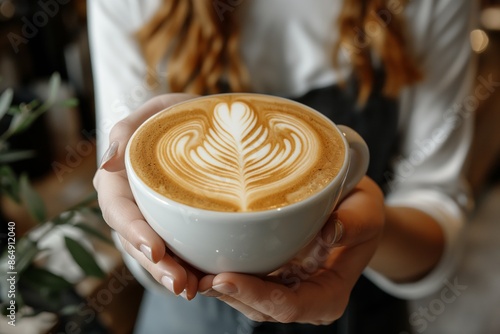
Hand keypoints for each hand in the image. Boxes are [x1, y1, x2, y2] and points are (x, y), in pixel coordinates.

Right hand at [94, 93, 200, 298]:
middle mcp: (133, 203)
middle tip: (180, 283)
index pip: (119, 209)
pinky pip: (177, 250)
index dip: (134, 231)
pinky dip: (188, 268)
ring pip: (155, 253)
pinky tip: (204, 282)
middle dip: (155, 265)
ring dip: (171, 274)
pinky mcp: (175, 225)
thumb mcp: (158, 111)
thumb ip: (129, 130)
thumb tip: (108, 162)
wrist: (208, 125)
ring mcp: (153, 217)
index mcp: (120, 178)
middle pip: (136, 241)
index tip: (154, 249)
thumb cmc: (179, 115)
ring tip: (191, 290)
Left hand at [198, 176, 384, 323]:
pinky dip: (223, 273)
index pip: (288, 306)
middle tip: (194, 276)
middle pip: (260, 308)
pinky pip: (245, 280)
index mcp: (328, 296)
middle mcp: (304, 300)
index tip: (226, 278)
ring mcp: (287, 289)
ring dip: (218, 287)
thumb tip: (329, 230)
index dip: (255, 295)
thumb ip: (353, 225)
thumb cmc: (364, 214)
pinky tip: (200, 260)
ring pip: (247, 298)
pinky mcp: (273, 275)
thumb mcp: (366, 214)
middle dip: (227, 294)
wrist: (357, 212)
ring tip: (187, 271)